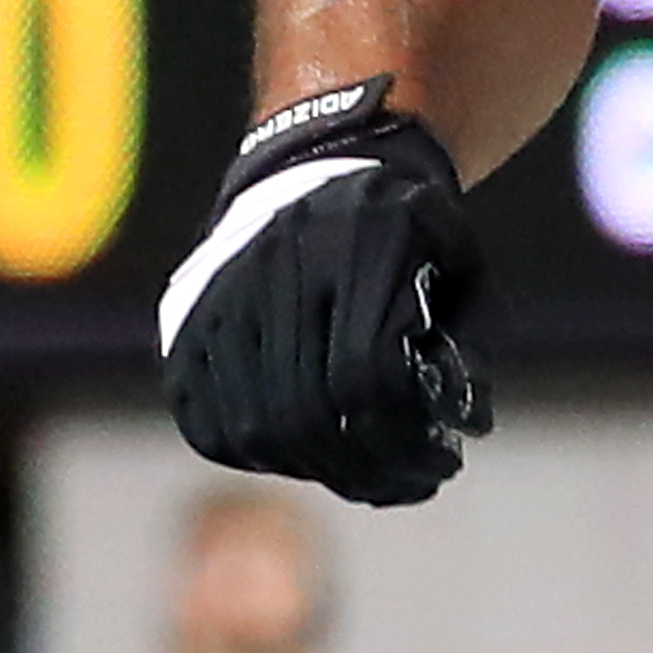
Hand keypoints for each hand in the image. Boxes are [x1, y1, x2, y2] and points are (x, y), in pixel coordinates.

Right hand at [157, 80, 492, 505]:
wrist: (317, 167)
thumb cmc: (409, 227)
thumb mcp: (461, 257)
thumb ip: (467, 334)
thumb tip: (458, 427)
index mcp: (357, 239)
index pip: (365, 372)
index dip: (404, 436)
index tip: (443, 462)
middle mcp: (276, 265)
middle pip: (309, 409)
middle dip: (367, 467)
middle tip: (410, 485)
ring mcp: (219, 298)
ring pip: (256, 425)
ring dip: (319, 471)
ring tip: (369, 479)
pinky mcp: (185, 330)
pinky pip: (210, 423)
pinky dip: (264, 455)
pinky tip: (311, 458)